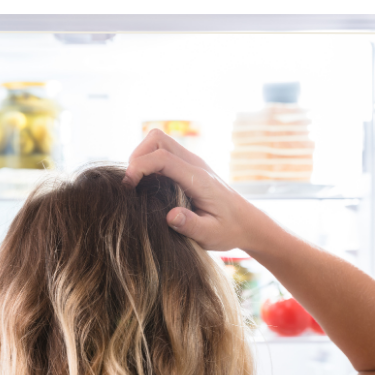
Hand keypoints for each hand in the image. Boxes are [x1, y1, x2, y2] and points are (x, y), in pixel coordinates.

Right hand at [124, 129, 255, 251]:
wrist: (247, 223)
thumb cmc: (229, 230)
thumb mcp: (210, 235)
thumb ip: (191, 225)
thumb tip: (171, 216)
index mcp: (199, 179)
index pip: (163, 158)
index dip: (139, 167)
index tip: (128, 187)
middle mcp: (195, 164)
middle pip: (157, 139)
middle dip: (137, 156)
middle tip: (130, 184)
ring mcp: (192, 163)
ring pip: (159, 141)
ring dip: (142, 157)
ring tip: (135, 184)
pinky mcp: (189, 166)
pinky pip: (163, 152)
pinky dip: (149, 162)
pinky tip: (147, 185)